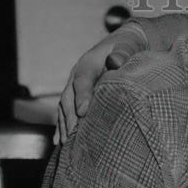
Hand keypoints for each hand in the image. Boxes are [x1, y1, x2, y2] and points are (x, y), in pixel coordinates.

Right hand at [54, 24, 145, 144]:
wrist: (122, 44)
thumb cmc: (127, 47)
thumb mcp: (127, 46)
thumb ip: (122, 54)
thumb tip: (115, 61)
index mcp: (88, 63)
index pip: (82, 80)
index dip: (82, 96)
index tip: (83, 112)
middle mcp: (76, 75)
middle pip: (69, 97)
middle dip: (70, 117)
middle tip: (74, 136)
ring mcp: (74, 86)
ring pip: (64, 106)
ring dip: (64, 125)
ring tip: (67, 144)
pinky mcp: (76, 95)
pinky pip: (66, 111)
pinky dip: (63, 125)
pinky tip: (60, 142)